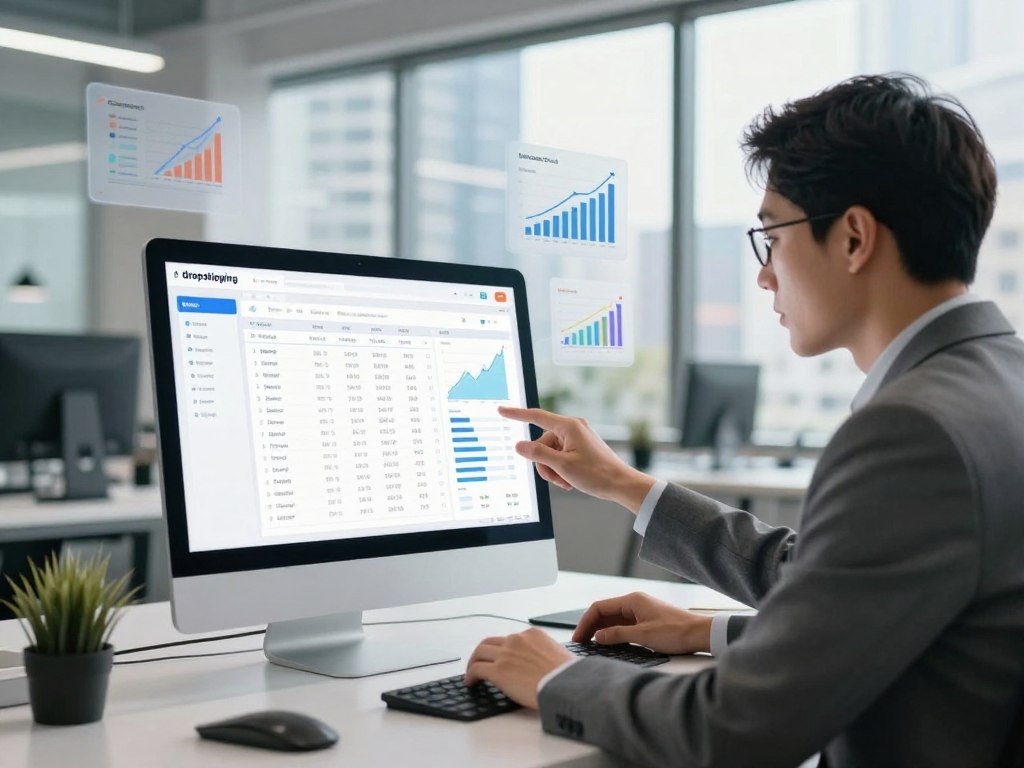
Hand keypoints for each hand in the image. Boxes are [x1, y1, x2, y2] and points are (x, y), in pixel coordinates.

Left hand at [464, 627, 574, 708]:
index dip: (503, 650)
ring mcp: (506, 654)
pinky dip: (470, 675)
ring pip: (480, 652)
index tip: (501, 659)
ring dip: (473, 662)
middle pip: (491, 642)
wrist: (566, 685)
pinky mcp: (498, 670)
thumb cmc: (569, 676)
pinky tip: (471, 683)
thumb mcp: (561, 655)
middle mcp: (517, 640)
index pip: (511, 639)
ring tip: (472, 673)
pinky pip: (477, 669)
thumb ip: (548, 654)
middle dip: (484, 652)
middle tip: (480, 662)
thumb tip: (546, 665)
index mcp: (534, 635)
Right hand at [498, 406, 654, 511]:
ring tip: (566, 481)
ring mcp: (575, 438)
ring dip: (553, 470)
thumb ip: (538, 455)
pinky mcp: (578, 448)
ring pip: (548, 454)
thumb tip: (519, 446)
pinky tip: (570, 480)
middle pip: (541, 444)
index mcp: (568, 426)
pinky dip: (560, 470)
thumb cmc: (596, 474)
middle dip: (544, 464)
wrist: (620, 484)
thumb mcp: (562, 466)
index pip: (536, 417)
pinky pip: (559, 457)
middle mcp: (572, 428)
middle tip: (558, 478)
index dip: (516, 414)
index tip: (502, 410)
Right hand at [572, 592, 712, 654]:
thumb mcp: (643, 635)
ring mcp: (640, 612)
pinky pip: (623, 625)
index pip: (599, 608)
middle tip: (581, 643)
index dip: (585, 623)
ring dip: (601, 630)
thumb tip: (598, 637)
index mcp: (632, 600)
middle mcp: (634, 603)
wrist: (700, 634)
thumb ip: (617, 635)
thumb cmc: (676, 632)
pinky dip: (612, 633)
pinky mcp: (646, 621)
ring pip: (613, 619)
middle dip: (590, 627)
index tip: (578, 637)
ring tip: (591, 645)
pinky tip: (608, 644)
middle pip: (604, 612)